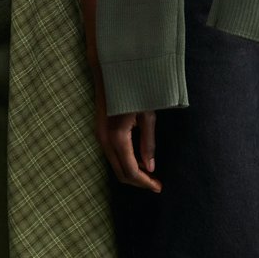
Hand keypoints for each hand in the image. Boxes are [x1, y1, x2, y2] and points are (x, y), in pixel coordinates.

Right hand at [91, 65, 160, 191]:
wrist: (110, 70)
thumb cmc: (133, 88)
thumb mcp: (147, 114)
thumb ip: (148, 142)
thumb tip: (150, 167)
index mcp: (117, 137)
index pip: (131, 171)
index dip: (145, 182)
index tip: (159, 187)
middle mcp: (105, 140)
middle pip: (120, 173)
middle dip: (138, 181)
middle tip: (156, 183)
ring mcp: (100, 136)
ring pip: (115, 165)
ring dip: (131, 172)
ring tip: (150, 172)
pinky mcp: (100, 131)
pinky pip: (112, 155)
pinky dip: (125, 161)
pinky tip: (138, 158)